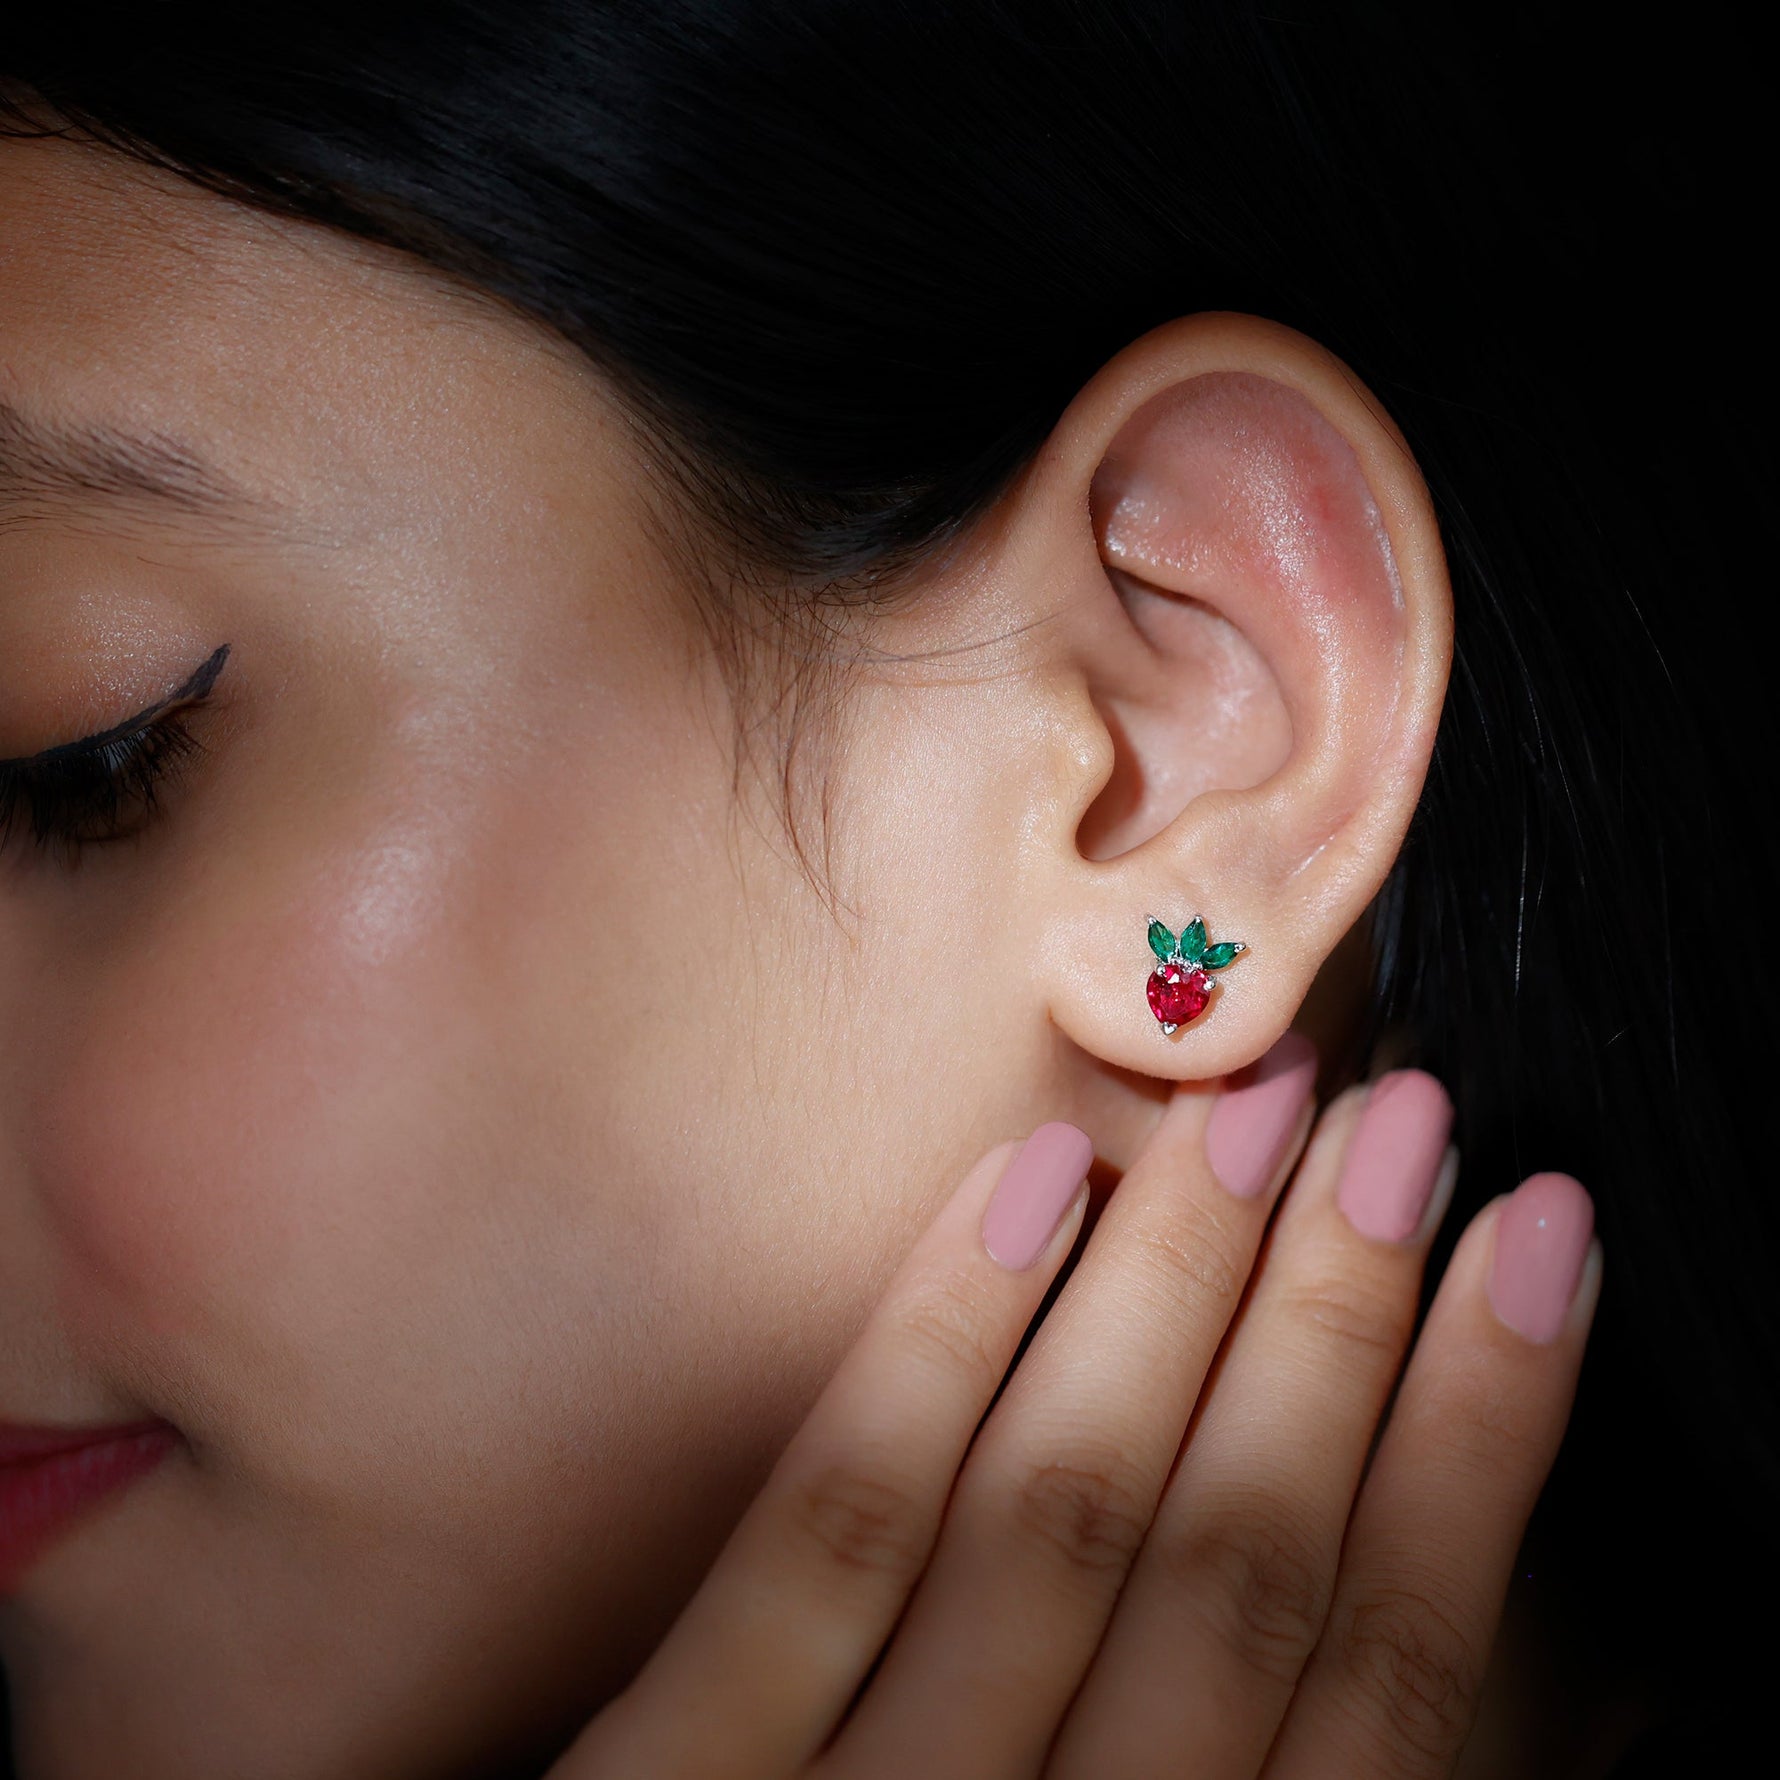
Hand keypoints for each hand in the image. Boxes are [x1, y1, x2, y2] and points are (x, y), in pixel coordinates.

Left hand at [554, 1044, 1599, 1778]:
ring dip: (1174, 1291)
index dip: (1479, 1442)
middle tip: (1409, 1115)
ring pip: (1059, 1511)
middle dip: (1342, 1317)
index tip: (1536, 1241)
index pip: (1387, 1672)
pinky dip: (937, 1346)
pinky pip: (827, 1535)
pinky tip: (1021, 1180)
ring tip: (1255, 1112)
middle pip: (1238, 1558)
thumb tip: (1452, 1589)